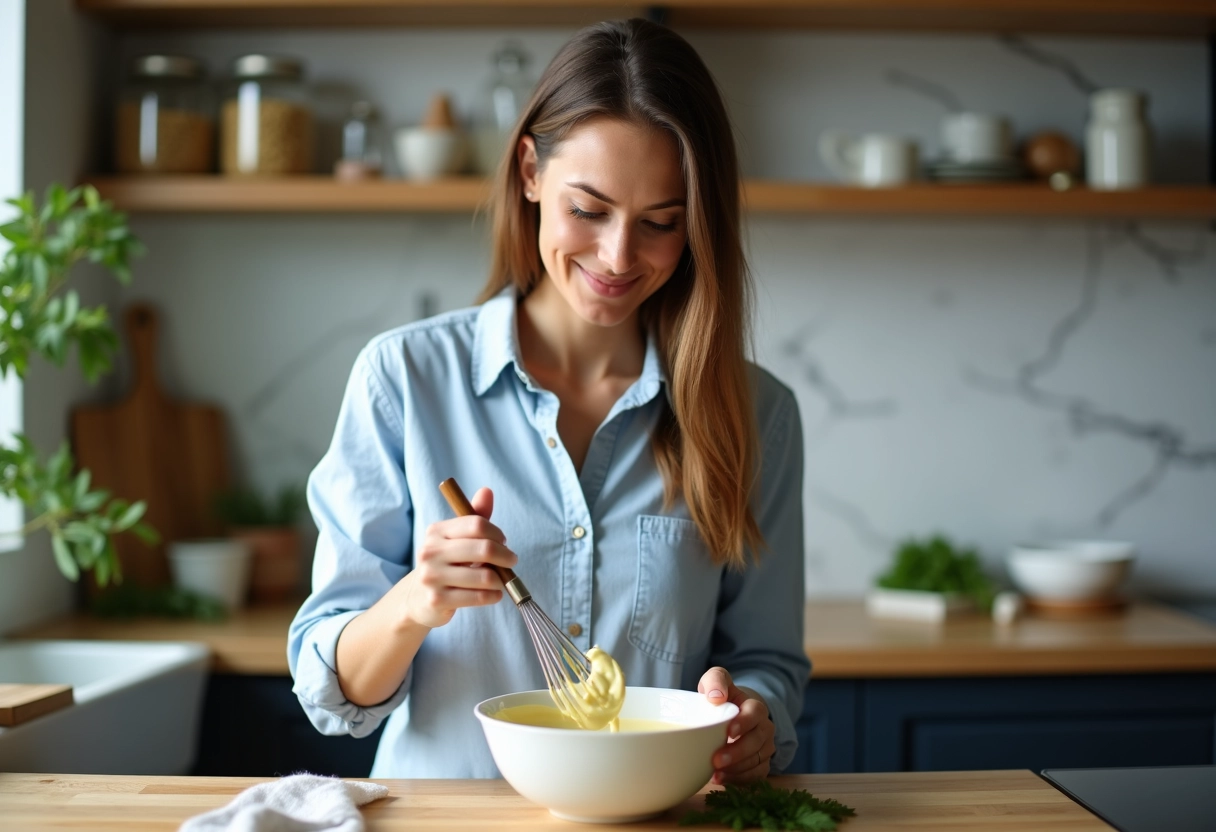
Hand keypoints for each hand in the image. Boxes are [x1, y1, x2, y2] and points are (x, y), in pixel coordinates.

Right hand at [396, 487, 517, 628]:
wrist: (419, 598)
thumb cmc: (447, 563)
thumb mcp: (458, 538)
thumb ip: (475, 516)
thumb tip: (487, 491)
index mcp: (436, 531)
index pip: (477, 524)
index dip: (497, 533)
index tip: (503, 542)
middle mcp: (430, 552)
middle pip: (484, 549)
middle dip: (505, 556)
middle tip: (511, 561)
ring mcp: (432, 577)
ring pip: (484, 576)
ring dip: (500, 579)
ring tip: (500, 580)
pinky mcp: (437, 600)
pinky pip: (478, 597)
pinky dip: (493, 595)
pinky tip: (494, 594)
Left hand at [698, 667, 775, 784]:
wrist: (731, 714)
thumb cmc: (722, 697)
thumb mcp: (716, 681)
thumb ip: (715, 681)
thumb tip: (716, 697)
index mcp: (755, 707)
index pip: (755, 714)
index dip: (744, 723)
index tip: (729, 732)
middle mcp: (764, 728)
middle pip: (757, 741)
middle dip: (738, 752)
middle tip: (716, 760)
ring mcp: (765, 748)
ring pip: (756, 761)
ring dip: (736, 769)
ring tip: (715, 773)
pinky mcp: (760, 765)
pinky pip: (755, 776)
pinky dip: (738, 780)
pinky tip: (720, 779)